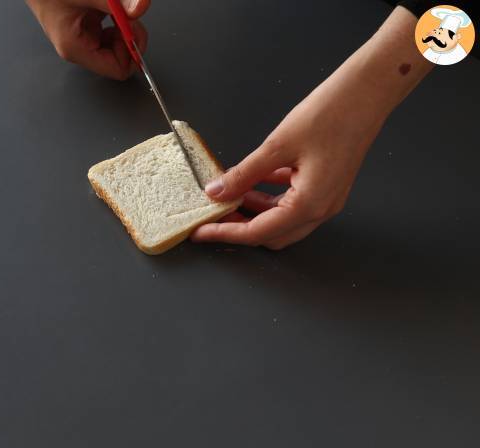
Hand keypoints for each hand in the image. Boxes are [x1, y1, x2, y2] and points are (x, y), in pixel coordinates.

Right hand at [26, 0, 149, 79]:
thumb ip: (117, 3)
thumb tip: (140, 8)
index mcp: (75, 48)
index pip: (118, 69)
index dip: (132, 50)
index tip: (135, 28)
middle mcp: (78, 47)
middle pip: (119, 58)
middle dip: (128, 36)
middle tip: (127, 14)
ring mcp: (82, 37)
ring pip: (116, 43)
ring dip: (123, 26)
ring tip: (114, 7)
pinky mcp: (85, 25)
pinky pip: (110, 30)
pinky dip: (116, 18)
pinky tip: (108, 6)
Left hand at [192, 6, 432, 249]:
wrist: (367, 92)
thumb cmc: (331, 114)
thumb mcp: (277, 145)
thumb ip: (244, 174)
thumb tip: (217, 191)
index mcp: (310, 204)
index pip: (258, 232)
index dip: (226, 233)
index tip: (202, 232)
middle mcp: (321, 208)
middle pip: (272, 234)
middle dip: (240, 227)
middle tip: (214, 216)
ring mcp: (326, 199)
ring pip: (281, 219)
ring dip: (254, 212)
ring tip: (228, 198)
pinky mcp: (325, 186)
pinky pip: (292, 202)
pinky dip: (270, 198)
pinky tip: (253, 183)